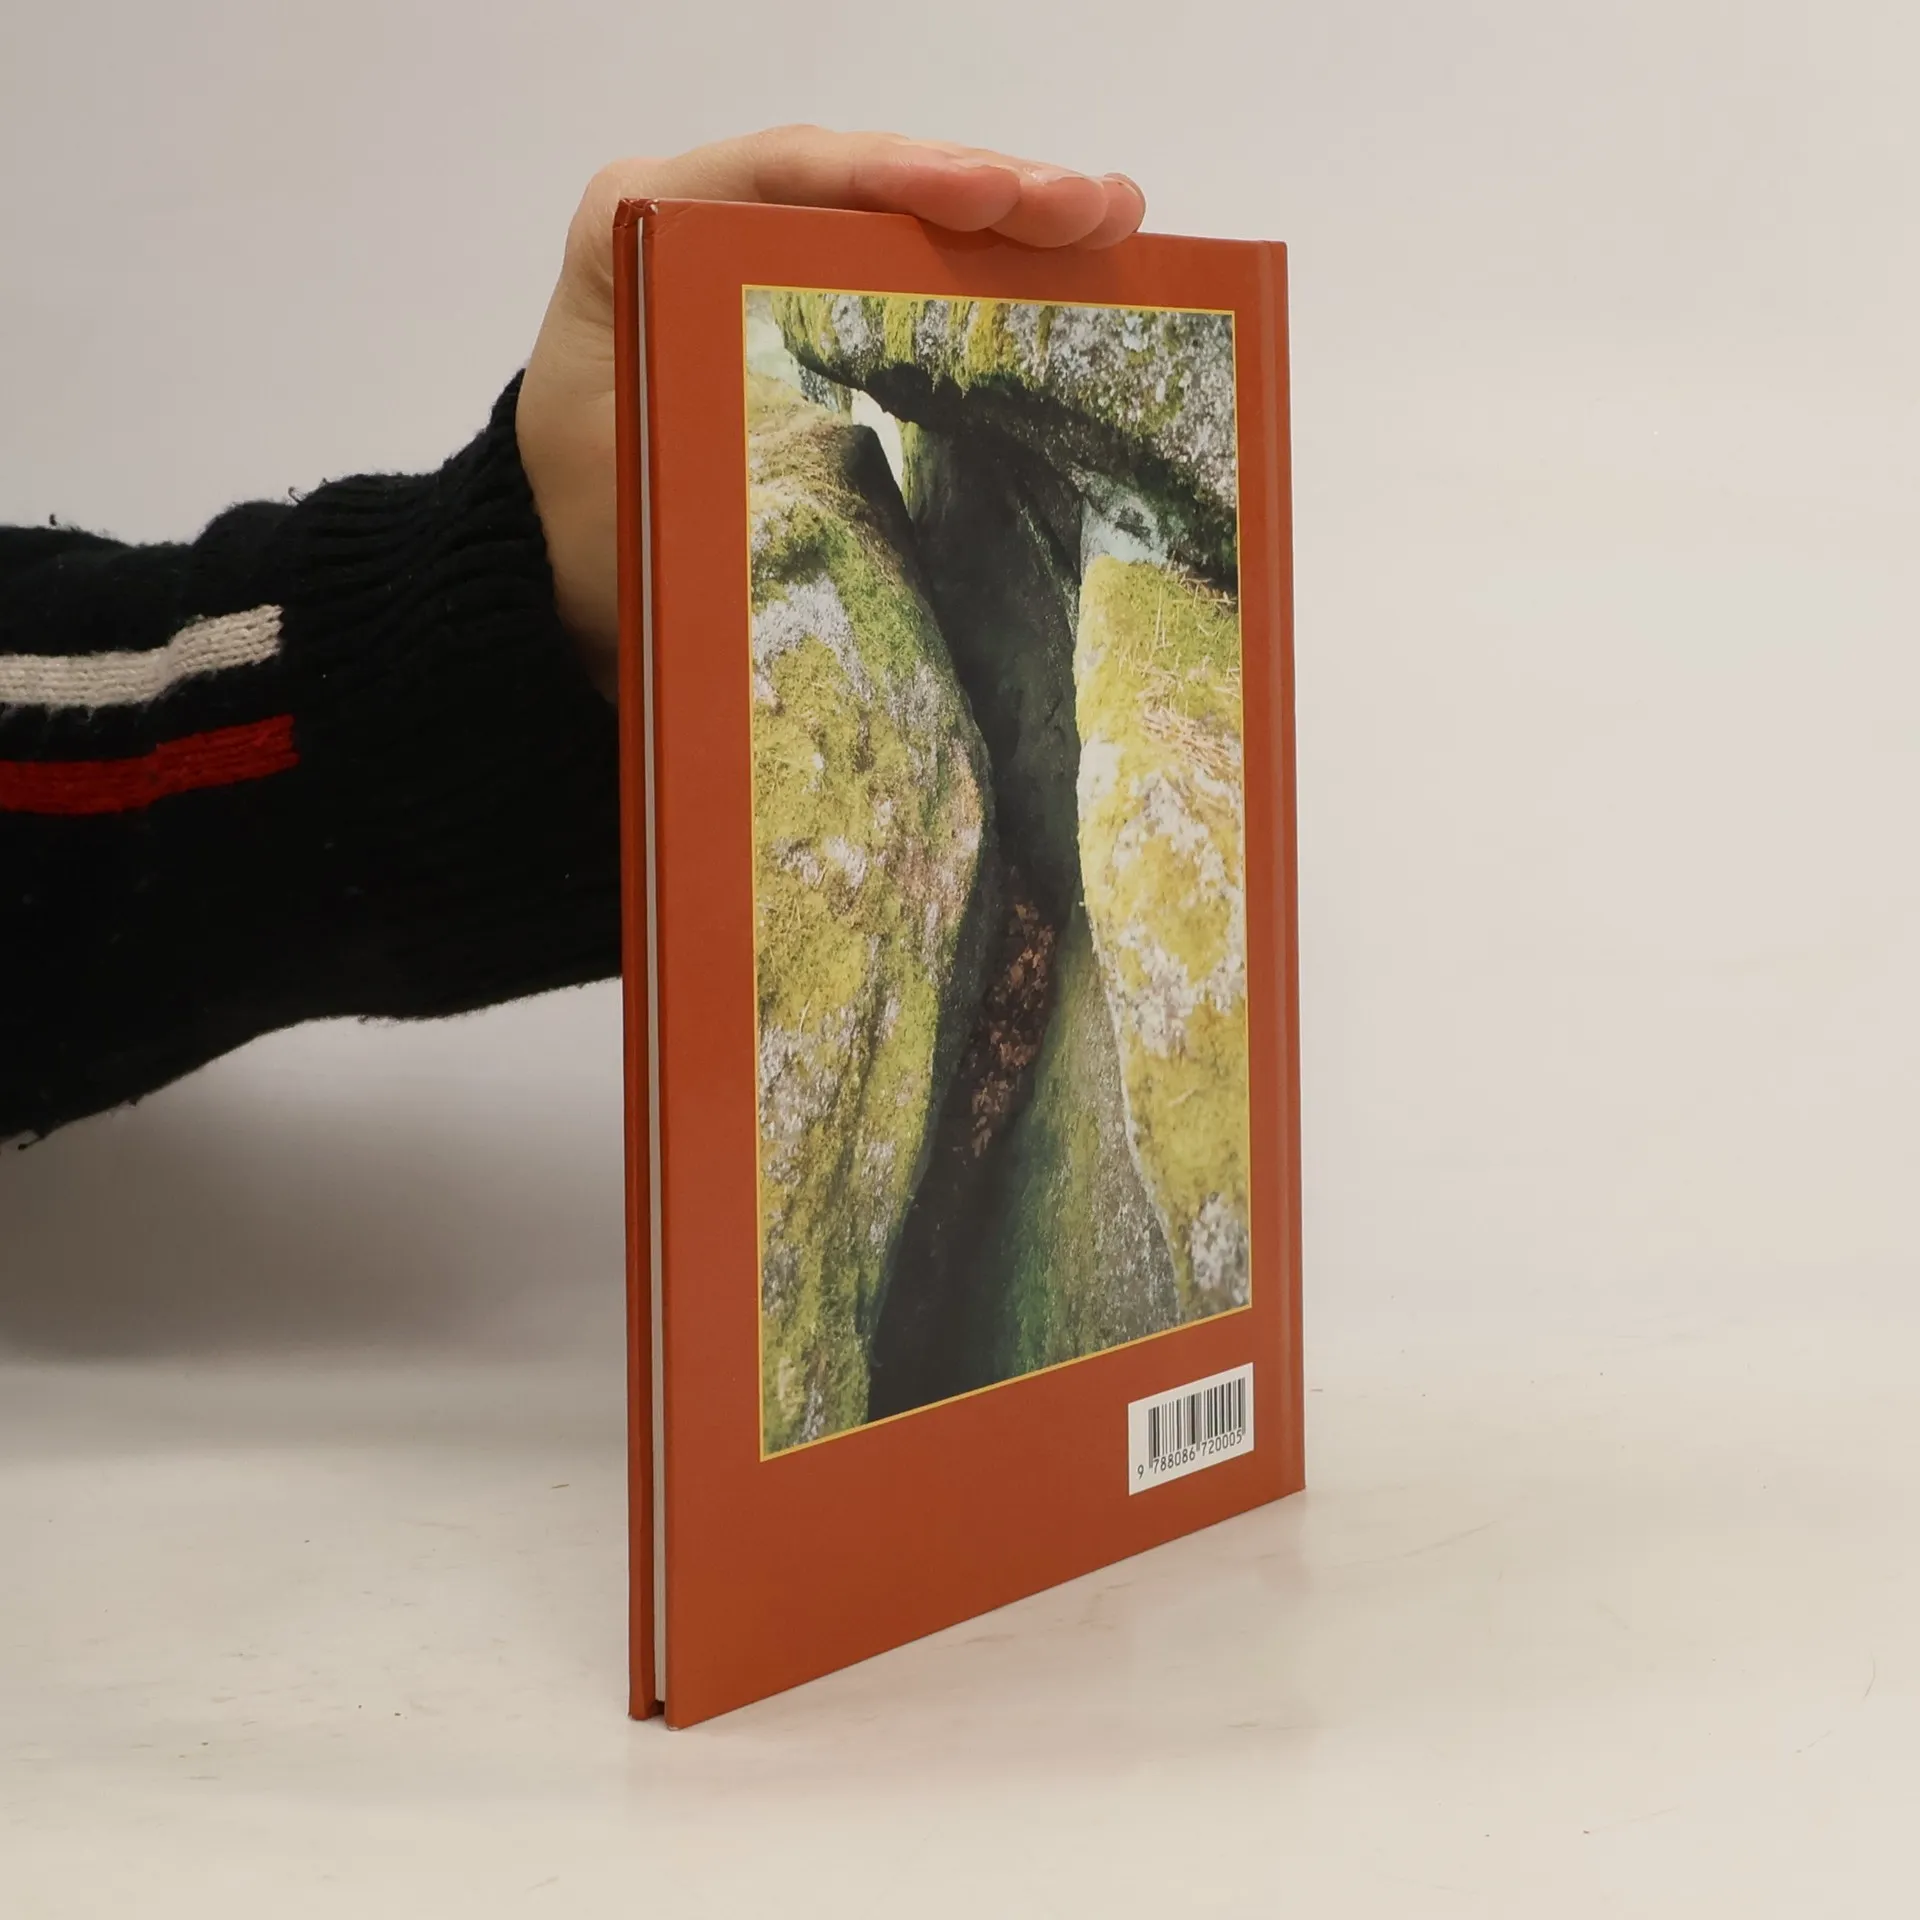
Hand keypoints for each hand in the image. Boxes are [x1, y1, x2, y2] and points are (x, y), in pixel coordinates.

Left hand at [515, 127, 1147, 693]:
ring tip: (1113, 217)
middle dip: (987, 185)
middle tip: (1091, 209)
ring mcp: (761, 248)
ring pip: (897, 207)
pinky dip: (988, 260)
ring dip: (1012, 210)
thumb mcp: (628, 483)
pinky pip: (903, 259)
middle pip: (862, 176)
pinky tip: (1074, 254)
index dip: (895, 178)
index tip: (989, 199)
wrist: (568, 571)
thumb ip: (703, 444)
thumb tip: (826, 474)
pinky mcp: (806, 296)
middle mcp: (703, 211)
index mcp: (638, 222)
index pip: (784, 175)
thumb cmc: (592, 531)